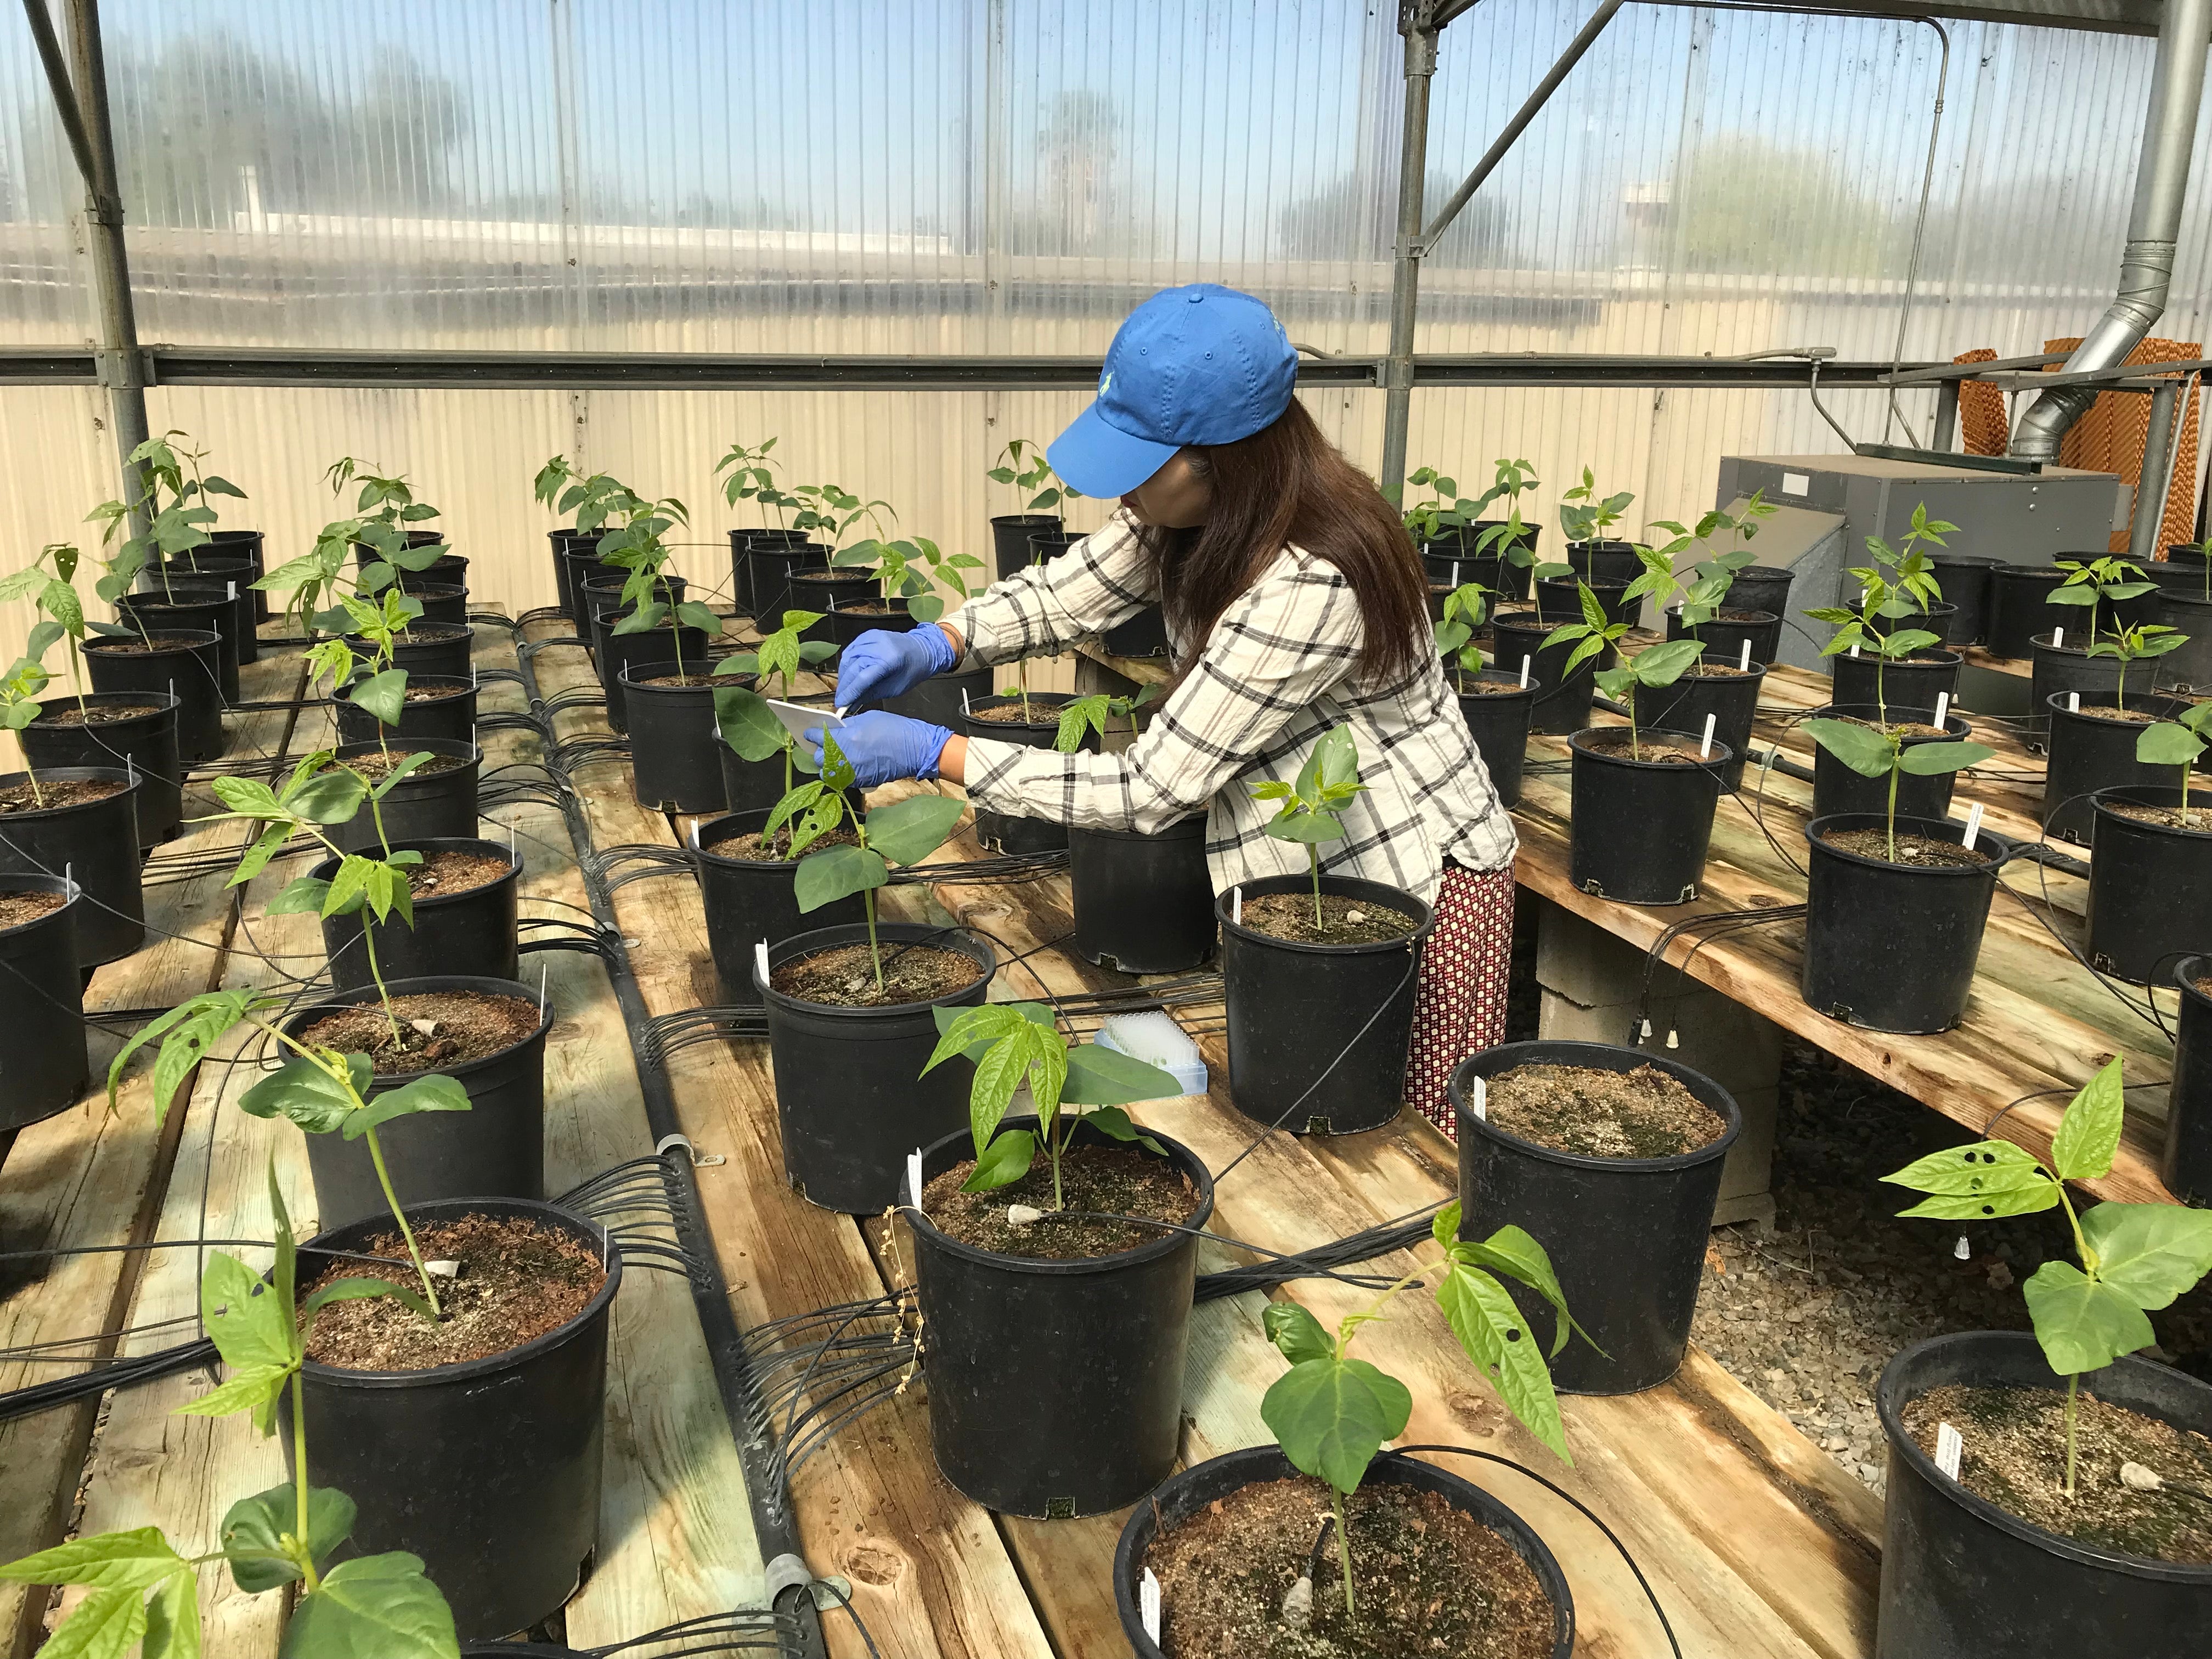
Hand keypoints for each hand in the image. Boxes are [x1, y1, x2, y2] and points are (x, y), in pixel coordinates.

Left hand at [806, 710, 952, 788]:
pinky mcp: (861, 782)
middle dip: (819, 751)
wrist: (916, 750)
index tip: (810, 733)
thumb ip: (848, 725)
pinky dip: (842, 773)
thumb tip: (837, 729)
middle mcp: (845, 758)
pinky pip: (843, 779)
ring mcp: (853, 773)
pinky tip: (850, 764)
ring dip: (829, 765)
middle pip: (818, 758)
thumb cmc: (896, 730)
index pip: (817, 738)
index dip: (812, 734)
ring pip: (828, 773)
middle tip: (826, 744)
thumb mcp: (868, 718)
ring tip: (836, 756)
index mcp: (845, 739)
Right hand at [834, 624, 957, 708]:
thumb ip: (872, 694)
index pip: (862, 677)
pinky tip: (847, 674)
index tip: (841, 703)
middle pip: (853, 667)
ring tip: (844, 689)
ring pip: (848, 658)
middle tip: (840, 699)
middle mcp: (879, 645)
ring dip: (843, 675)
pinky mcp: (868, 634)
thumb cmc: (913, 670)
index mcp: (890, 659)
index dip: (849, 692)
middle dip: (844, 686)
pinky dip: (847, 663)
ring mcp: (872, 637)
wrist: (923, 649)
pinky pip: (851, 650)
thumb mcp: (895, 688)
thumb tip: (852, 703)